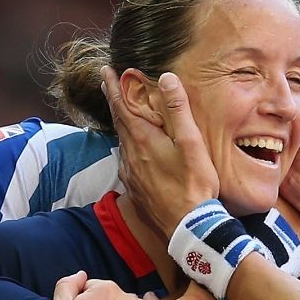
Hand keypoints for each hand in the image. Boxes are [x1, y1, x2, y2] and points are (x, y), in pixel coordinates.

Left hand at [101, 66, 217, 239]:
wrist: (187, 228)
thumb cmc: (194, 185)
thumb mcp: (191, 144)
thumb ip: (178, 110)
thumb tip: (166, 78)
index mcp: (143, 140)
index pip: (122, 106)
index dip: (113, 86)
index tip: (106, 70)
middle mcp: (131, 155)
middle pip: (118, 121)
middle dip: (113, 100)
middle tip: (107, 84)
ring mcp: (131, 174)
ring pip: (121, 141)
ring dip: (120, 123)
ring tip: (122, 112)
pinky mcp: (135, 189)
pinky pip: (127, 160)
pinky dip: (127, 146)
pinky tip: (135, 150)